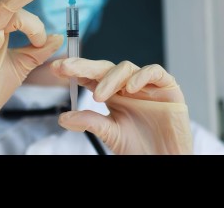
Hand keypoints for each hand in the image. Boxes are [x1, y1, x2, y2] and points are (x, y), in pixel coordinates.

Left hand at [51, 58, 191, 154]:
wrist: (164, 159)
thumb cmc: (139, 147)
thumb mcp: (110, 132)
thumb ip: (89, 121)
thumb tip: (63, 117)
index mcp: (112, 94)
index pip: (91, 77)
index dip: (75, 70)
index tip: (56, 69)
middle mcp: (126, 86)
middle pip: (104, 67)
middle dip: (84, 66)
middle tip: (67, 68)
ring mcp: (146, 84)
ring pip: (125, 67)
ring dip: (110, 78)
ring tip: (99, 96)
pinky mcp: (167, 86)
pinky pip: (154, 72)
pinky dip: (141, 76)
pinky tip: (130, 88)